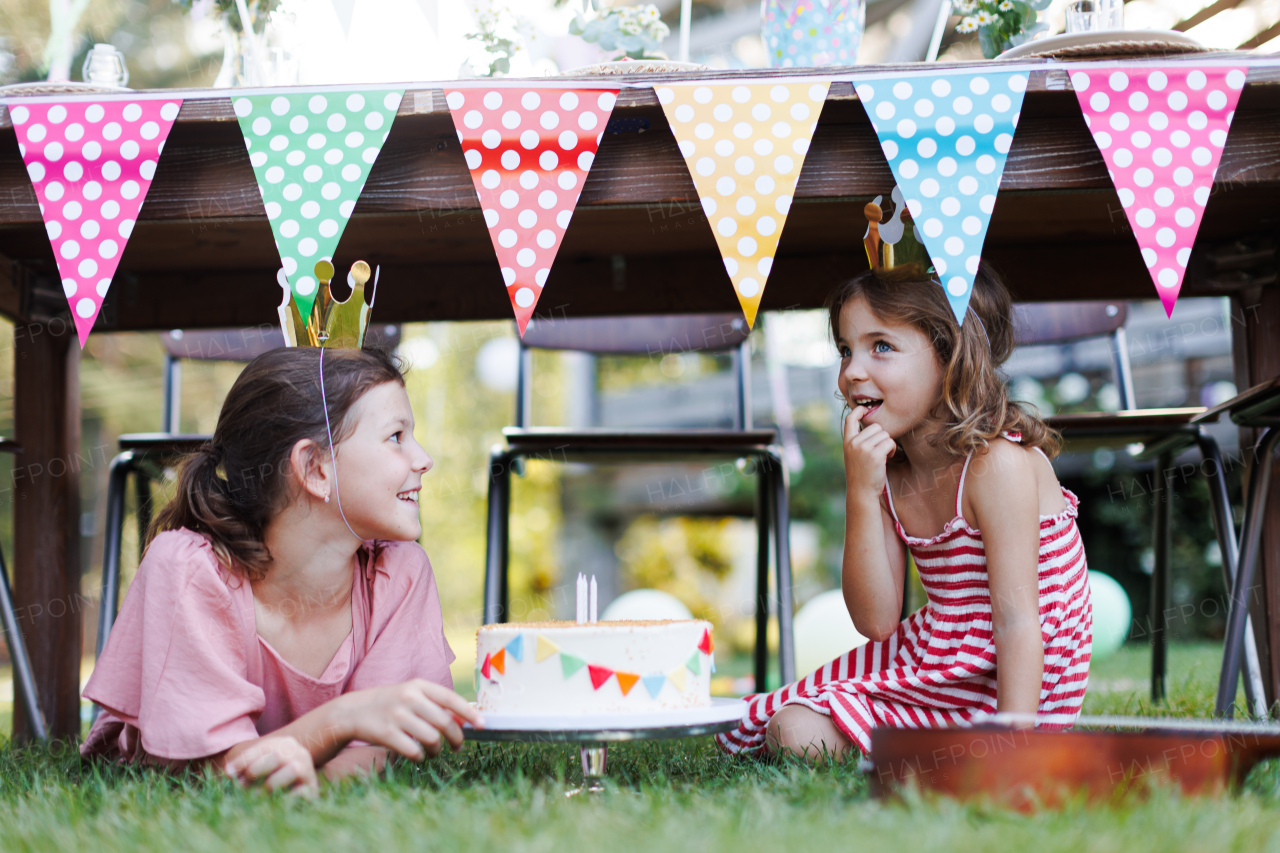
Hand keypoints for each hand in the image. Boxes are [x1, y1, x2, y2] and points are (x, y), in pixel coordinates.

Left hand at [225, 735, 317, 794]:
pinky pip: (301, 792)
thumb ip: (245, 768)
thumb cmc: (271, 778)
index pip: (263, 748)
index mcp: (284, 744)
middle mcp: (299, 753)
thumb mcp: (259, 767)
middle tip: (241, 786)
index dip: (243, 760)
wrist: (300, 791)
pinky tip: (272, 803)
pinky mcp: (312, 790)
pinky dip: (285, 798)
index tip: (228, 773)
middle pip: (277, 755)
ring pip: (293, 770)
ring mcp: (308, 770)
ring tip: (257, 796)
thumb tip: (229, 773)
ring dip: (271, 785)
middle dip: (256, 770)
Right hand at [334, 679, 484, 761]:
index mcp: (419, 685)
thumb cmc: (391, 705)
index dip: (469, 713)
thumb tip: (466, 720)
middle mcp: (409, 697)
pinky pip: (414, 751)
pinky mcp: (387, 733)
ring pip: (432, 738)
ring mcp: (397, 715)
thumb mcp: (412, 695)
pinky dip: (420, 757)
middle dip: (456, 738)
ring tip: (434, 751)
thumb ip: (435, 704)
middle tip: (457, 746)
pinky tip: (418, 755)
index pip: (451, 698)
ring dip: (437, 750)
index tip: (482, 724)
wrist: (353, 711)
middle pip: (444, 722)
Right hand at [843, 405, 895, 497]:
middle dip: (881, 436)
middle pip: (875, 426)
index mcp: (847, 442)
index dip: (858, 411)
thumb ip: (858, 442)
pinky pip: (889, 442)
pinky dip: (891, 449)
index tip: (865, 409)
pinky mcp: (875, 454)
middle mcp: (854, 443)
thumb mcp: (853, 455)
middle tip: (879, 450)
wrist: (861, 492)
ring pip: (884, 434)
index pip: (850, 419)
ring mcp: (864, 448)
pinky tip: (887, 458)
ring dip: (887, 444)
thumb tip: (873, 427)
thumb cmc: (860, 474)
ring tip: (882, 456)